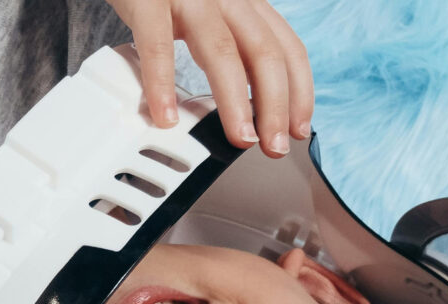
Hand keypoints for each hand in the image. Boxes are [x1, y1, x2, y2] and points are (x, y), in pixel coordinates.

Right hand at [106, 0, 313, 155]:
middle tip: (274, 145)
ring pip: (222, 51)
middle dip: (276, 106)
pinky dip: (163, 84)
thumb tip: (248, 99)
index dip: (299, 92)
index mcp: (245, 3)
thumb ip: (230, 44)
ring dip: (235, 102)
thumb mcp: (210, 11)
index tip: (297, 129)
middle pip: (264, 53)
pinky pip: (157, 45)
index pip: (287, 48)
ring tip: (239, 138)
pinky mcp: (148, 0)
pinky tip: (165, 116)